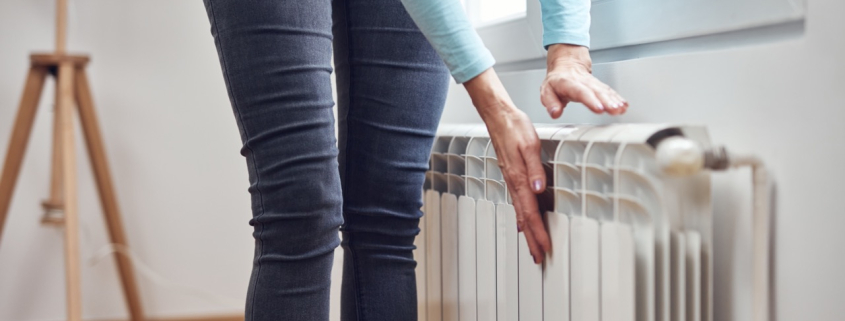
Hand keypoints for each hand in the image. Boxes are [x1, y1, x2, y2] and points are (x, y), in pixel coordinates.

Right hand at [464, 69, 551, 263]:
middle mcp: (513, 183)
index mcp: (519, 178)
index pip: (530, 212)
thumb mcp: (530, 144)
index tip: (545, 248)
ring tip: (533, 246)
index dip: (538, 232)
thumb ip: (535, 168)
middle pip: (523, 219)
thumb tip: (538, 189)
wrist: (497, 116)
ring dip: (527, 231)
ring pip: (519, 213)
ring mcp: (511, 181)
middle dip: (532, 239)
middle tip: (539, 257)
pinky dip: (521, 217)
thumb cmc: (514, 127)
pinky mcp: (511, 176)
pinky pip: (516, 203)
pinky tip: (522, 223)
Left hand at [541, 44, 627, 117]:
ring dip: (614, 100)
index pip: (581, 92)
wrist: (566, 63)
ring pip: (605, 90)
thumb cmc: (556, 80)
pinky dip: (617, 98)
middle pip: (596, 91)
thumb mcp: (546, 90)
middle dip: (607, 101)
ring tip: (621, 109)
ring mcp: (592, 83)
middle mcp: (583, 82)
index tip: (599, 109)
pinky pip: (609, 91)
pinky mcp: (599, 85)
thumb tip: (555, 112)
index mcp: (568, 83)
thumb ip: (550, 102)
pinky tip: (623, 105)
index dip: (591, 100)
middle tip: (615, 110)